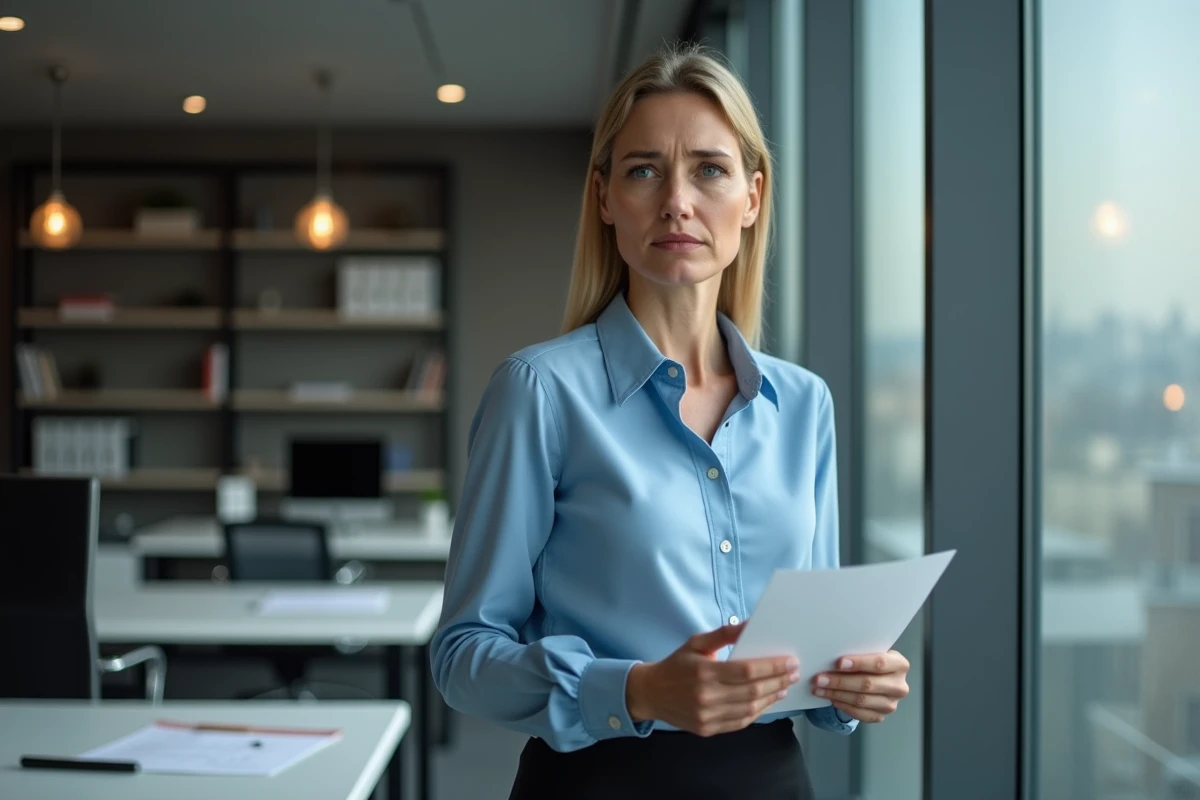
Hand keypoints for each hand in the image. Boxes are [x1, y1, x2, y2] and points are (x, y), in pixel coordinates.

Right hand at [625, 622, 800, 736]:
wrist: (650, 693)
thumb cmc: (676, 665)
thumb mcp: (696, 643)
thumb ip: (724, 634)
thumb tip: (750, 624)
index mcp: (704, 672)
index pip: (747, 671)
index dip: (772, 667)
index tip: (790, 661)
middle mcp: (706, 696)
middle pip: (752, 691)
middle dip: (778, 681)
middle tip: (793, 673)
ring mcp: (707, 716)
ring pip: (749, 710)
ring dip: (771, 698)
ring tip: (784, 687)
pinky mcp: (707, 729)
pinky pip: (740, 723)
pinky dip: (757, 712)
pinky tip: (766, 702)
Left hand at [811, 650, 909, 722]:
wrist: (878, 678)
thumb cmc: (870, 662)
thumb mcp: (870, 653)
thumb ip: (859, 653)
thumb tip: (831, 655)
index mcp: (899, 665)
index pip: (879, 663)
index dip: (859, 663)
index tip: (838, 663)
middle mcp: (899, 686)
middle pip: (867, 684)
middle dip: (840, 681)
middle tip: (819, 678)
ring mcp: (891, 704)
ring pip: (861, 700)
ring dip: (836, 694)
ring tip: (819, 689)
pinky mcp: (881, 716)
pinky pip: (860, 714)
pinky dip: (843, 706)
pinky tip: (831, 698)